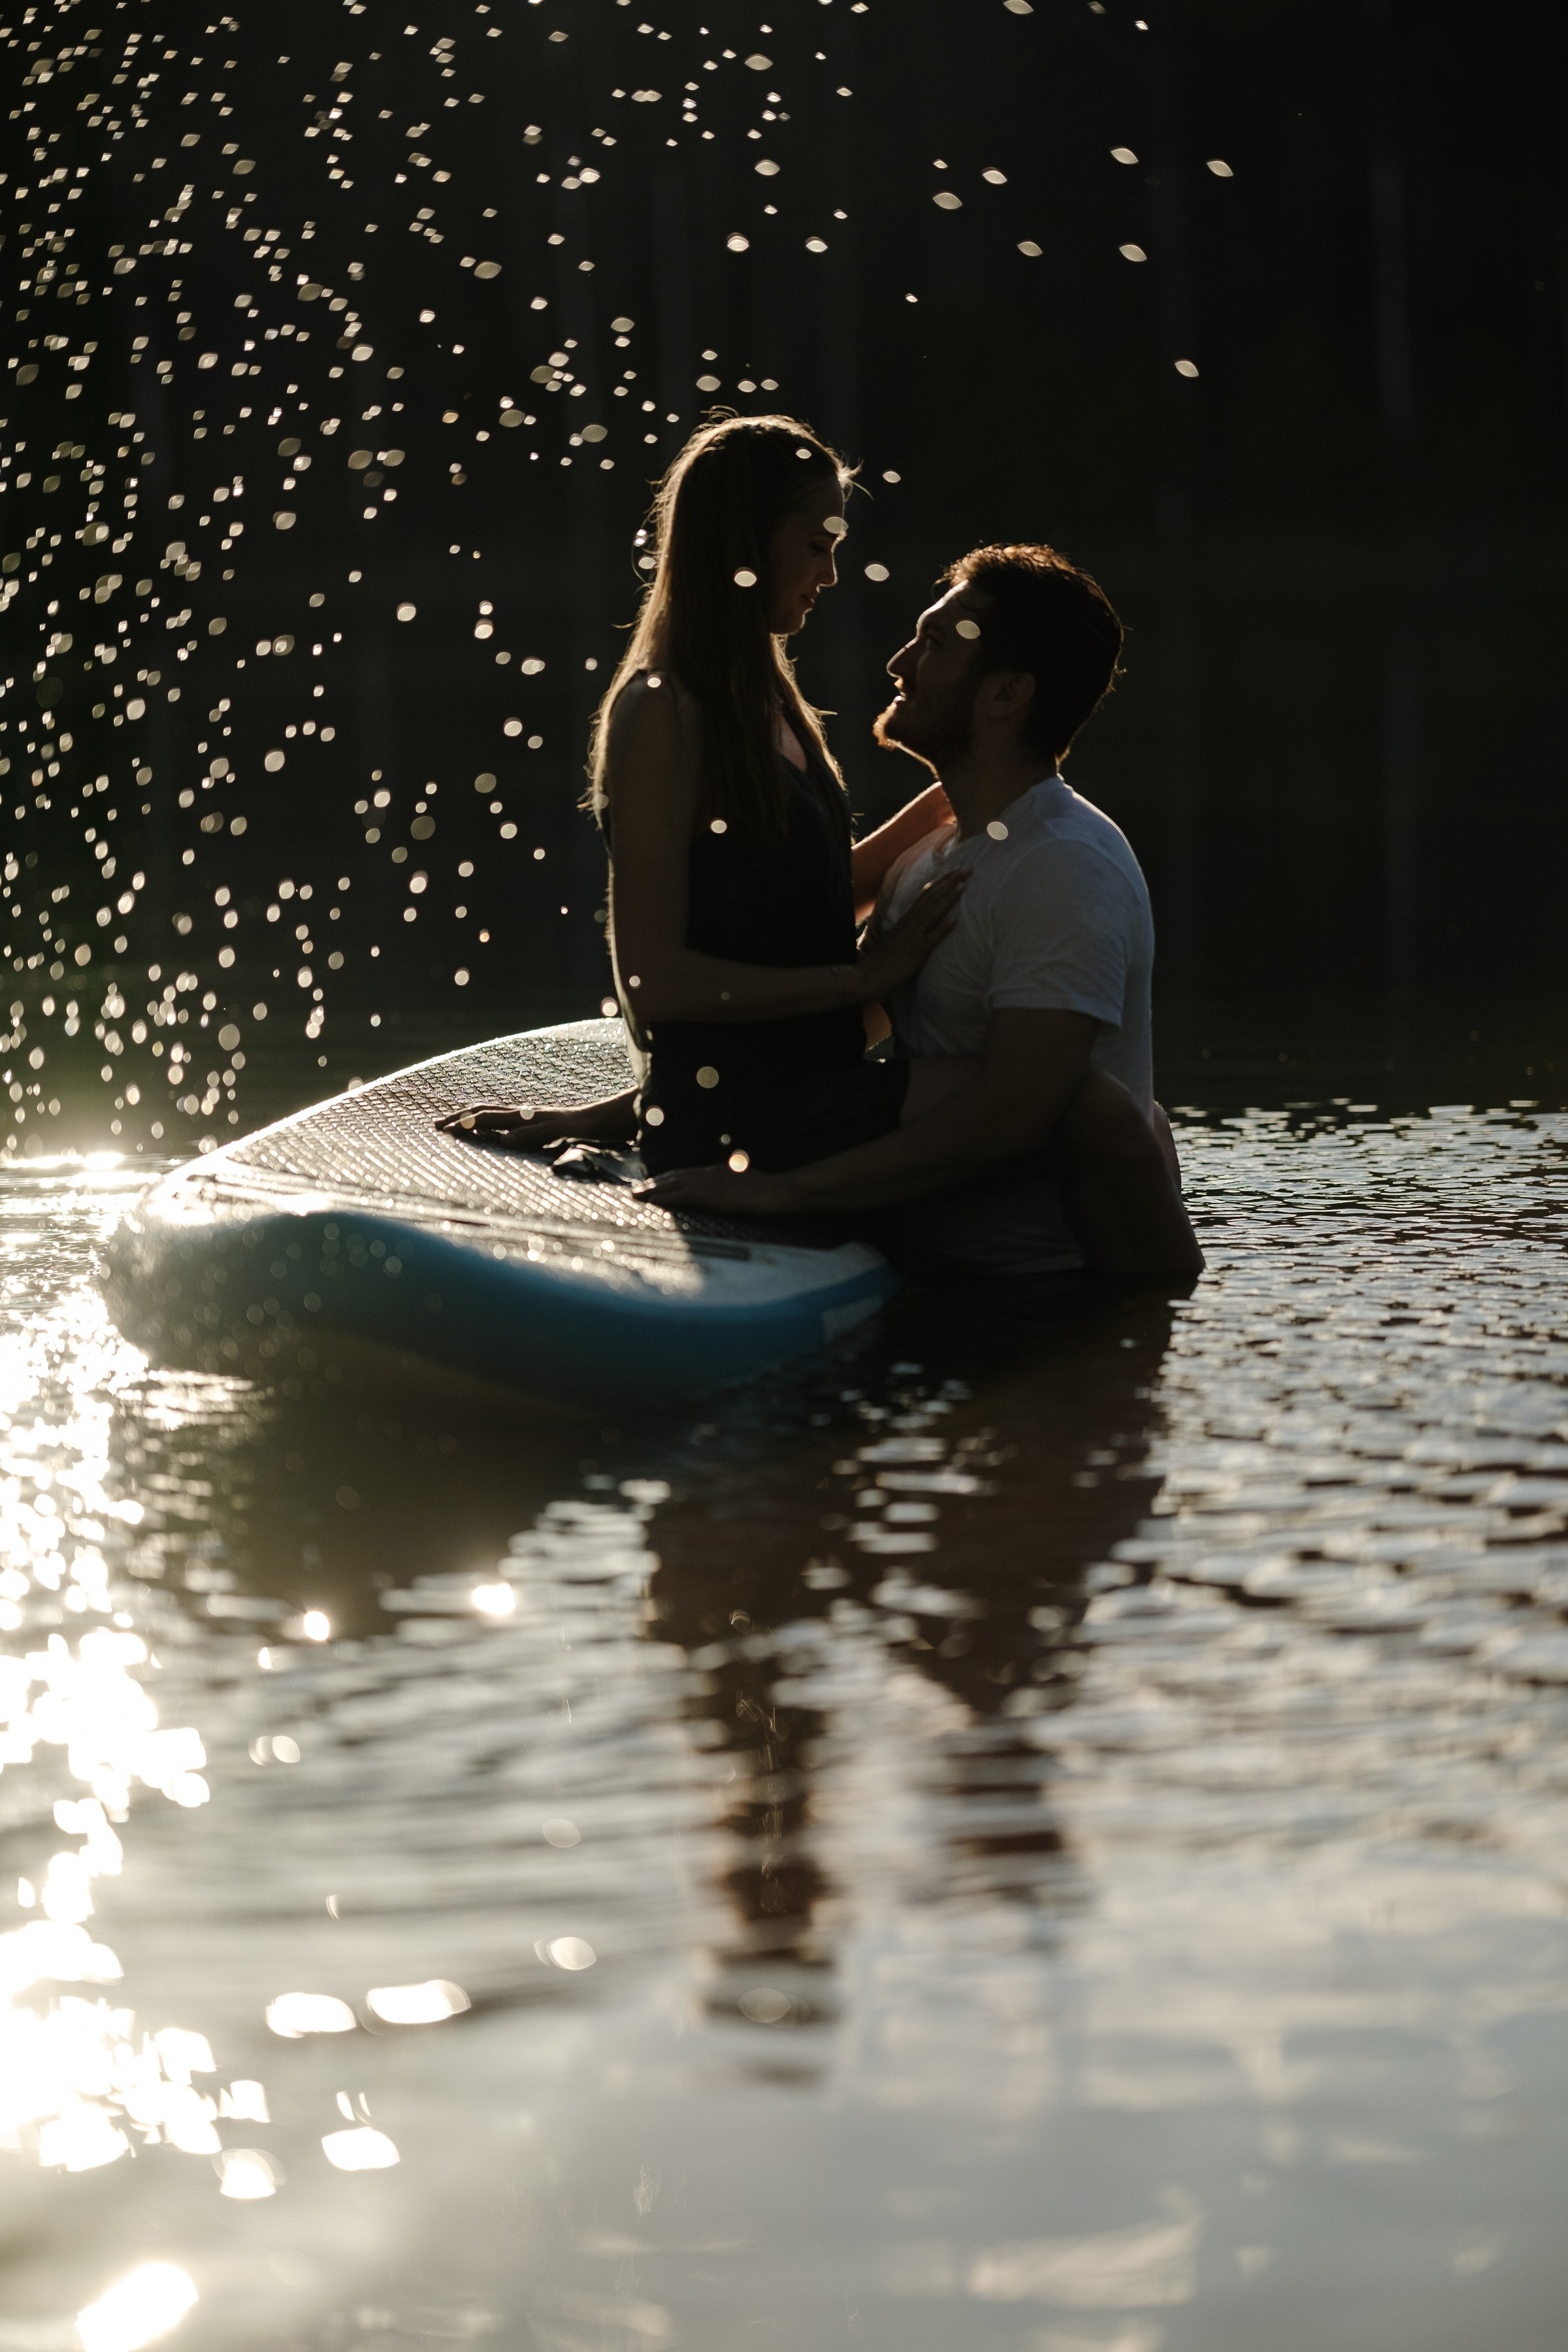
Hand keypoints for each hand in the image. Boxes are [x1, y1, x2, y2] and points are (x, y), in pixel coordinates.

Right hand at [436, 1102, 591, 1150]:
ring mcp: (521, 1116)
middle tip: (435, 1125)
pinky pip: (497, 1120)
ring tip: (451, 1124)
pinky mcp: (526, 1120)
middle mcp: (518, 1113)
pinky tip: (480, 1130)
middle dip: (457, 1118)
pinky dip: (481, 1122)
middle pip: (481, 1111)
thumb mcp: (557, 1133)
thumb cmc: (577, 1129)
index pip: (485, 1118)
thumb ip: (532, 1135)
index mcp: (520, 1117)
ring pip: (487, 1113)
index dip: (463, 1124)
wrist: (592, 1120)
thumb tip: (506, 1140)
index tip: (443, 1131)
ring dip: (467, 1118)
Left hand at [634, 1162, 800, 1215]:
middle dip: (654, 1183)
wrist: (778, 1191)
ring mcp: (709, 1182)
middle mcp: (709, 1173)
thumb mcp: (744, 1185)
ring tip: (637, 1194)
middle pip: (674, 1176)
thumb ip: (730, 1188)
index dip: (667, 1179)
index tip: (653, 1183)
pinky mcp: (711, 1194)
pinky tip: (652, 1200)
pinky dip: (665, 1197)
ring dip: (653, 1189)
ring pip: (673, 1184)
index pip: (685, 1174)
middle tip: (636, 1189)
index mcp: (716, 1172)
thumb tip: (722, 1195)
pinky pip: (682, 1195)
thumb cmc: (767, 1192)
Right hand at [855, 868, 963, 998]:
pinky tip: (955, 920)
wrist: (868, 975)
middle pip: (931, 898)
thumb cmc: (882, 960)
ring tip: (962, 886)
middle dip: (948, 883)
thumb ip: (906, 927)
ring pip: (932, 912)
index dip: (940, 882)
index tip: (954, 872)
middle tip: (966, 870)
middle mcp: (909, 923)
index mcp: (905, 919)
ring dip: (947, 898)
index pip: (924, 895)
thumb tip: (916, 920)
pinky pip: (931, 938)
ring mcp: (913, 936)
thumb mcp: (894, 937)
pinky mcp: (916, 952)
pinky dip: (943, 928)